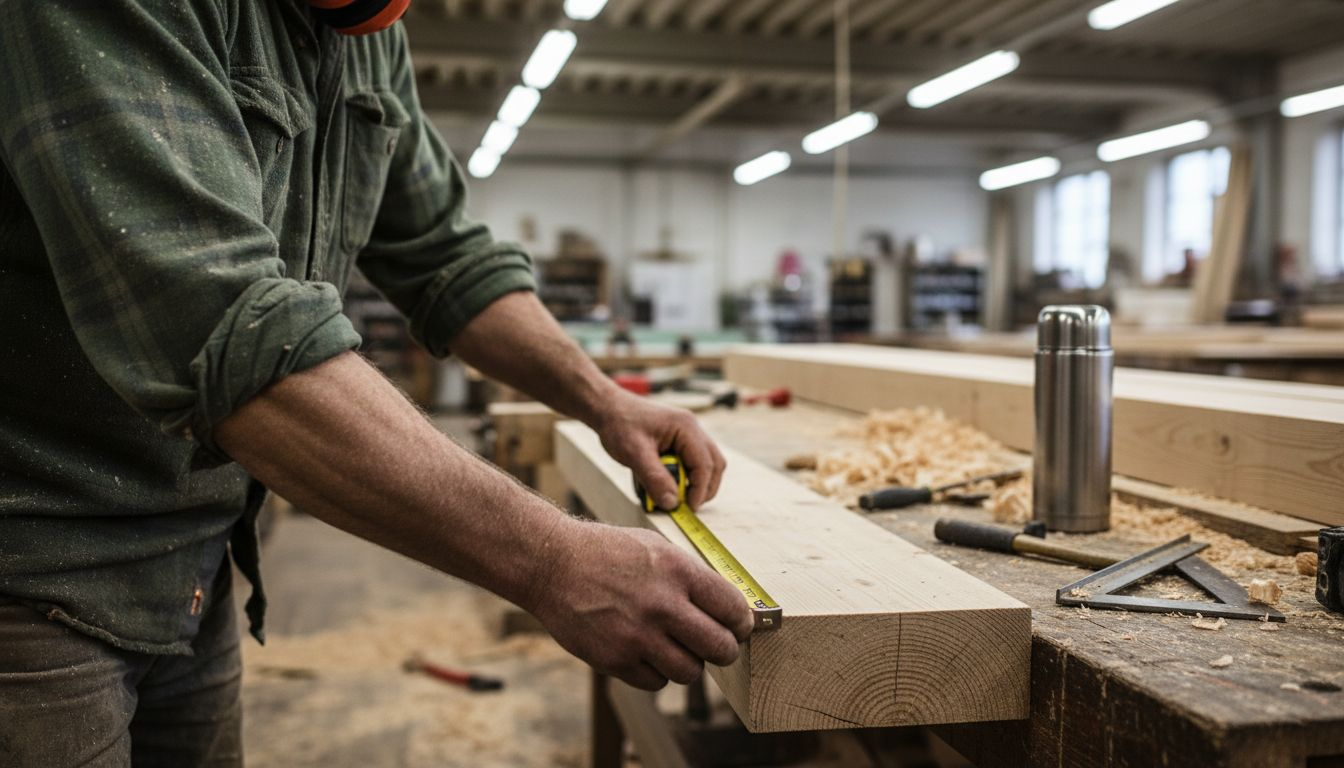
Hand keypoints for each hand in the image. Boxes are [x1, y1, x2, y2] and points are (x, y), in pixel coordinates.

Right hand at [529, 521, 752, 690]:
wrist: (552, 564)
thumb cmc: (608, 553)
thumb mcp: (657, 548)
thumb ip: (692, 577)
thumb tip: (729, 609)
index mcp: (678, 571)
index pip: (733, 610)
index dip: (741, 623)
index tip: (737, 627)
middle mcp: (662, 605)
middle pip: (721, 648)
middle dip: (724, 650)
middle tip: (717, 646)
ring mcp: (638, 636)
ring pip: (690, 672)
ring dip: (688, 663)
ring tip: (675, 647)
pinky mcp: (615, 659)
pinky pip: (656, 682)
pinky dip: (656, 672)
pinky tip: (646, 652)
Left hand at [594, 393, 726, 510]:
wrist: (608, 408)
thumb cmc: (619, 425)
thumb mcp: (634, 453)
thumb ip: (654, 478)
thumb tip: (672, 503)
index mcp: (686, 427)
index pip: (705, 464)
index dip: (700, 490)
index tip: (688, 509)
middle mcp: (693, 429)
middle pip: (714, 464)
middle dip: (705, 488)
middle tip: (688, 506)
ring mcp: (688, 434)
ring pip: (708, 463)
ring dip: (698, 483)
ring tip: (678, 496)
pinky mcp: (681, 441)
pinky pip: (694, 461)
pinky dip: (688, 476)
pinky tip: (670, 483)